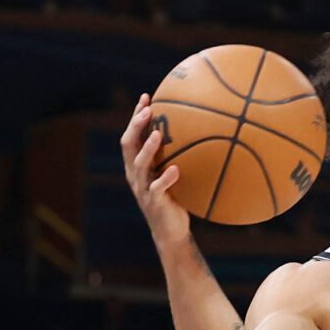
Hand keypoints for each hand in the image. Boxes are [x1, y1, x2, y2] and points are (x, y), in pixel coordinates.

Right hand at [120, 95, 193, 252]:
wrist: (171, 232)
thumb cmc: (175, 200)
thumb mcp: (174, 175)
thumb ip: (177, 158)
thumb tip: (200, 135)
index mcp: (137, 166)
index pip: (131, 136)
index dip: (136, 117)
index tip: (146, 97)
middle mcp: (135, 175)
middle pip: (128, 145)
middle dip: (136, 125)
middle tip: (148, 109)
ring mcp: (143, 189)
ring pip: (139, 164)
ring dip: (148, 148)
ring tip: (158, 134)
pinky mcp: (155, 203)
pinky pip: (158, 189)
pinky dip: (165, 179)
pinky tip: (175, 170)